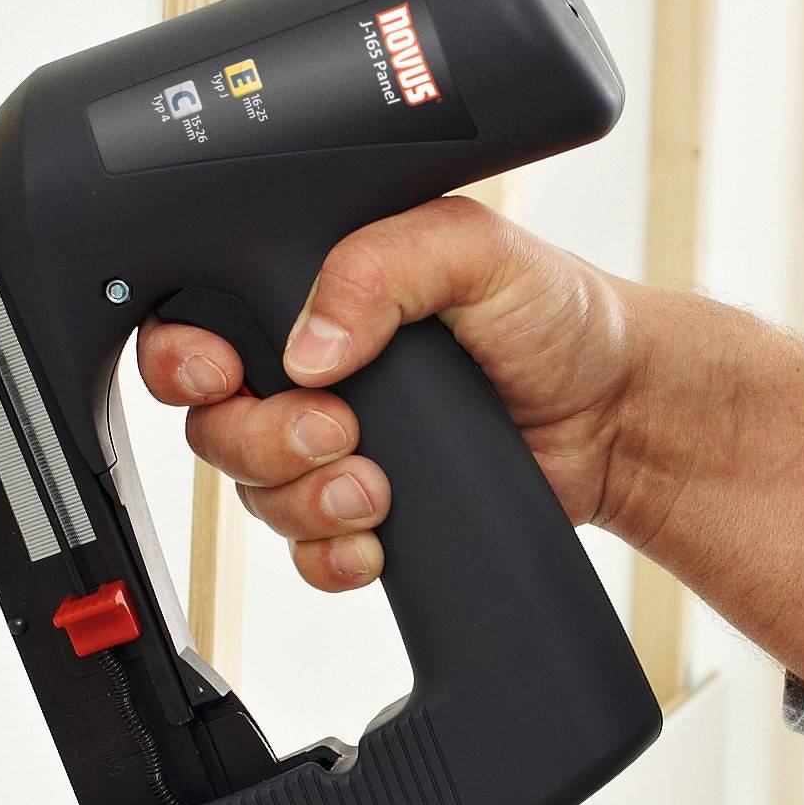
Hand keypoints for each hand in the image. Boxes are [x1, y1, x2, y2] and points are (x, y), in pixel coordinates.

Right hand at [131, 196, 641, 592]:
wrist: (619, 414)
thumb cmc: (554, 313)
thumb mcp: (473, 248)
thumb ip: (381, 266)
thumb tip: (309, 343)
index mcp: (312, 290)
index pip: (199, 321)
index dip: (185, 358)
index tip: (222, 373)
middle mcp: (310, 369)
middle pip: (212, 423)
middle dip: (259, 439)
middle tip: (335, 430)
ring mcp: (335, 445)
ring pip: (253, 494)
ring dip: (303, 499)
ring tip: (376, 484)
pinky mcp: (366, 511)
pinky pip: (304, 553)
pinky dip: (329, 556)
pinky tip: (375, 537)